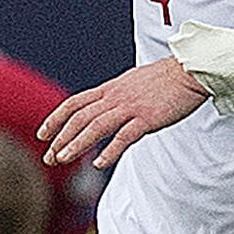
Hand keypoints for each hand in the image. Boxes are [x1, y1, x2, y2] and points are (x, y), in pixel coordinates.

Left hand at [37, 56, 208, 168]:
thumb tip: (104, 105)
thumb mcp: (132, 83)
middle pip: (79, 118)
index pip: (74, 103)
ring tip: (61, 159)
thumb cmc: (165, 78)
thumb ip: (116, 95)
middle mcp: (115, 97)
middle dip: (60, 138)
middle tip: (48, 158)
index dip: (55, 119)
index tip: (42, 135)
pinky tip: (99, 164)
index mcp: (110, 89)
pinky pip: (124, 136)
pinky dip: (110, 150)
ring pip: (95, 126)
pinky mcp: (148, 117)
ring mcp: (130, 107)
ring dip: (76, 144)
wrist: (191, 69)